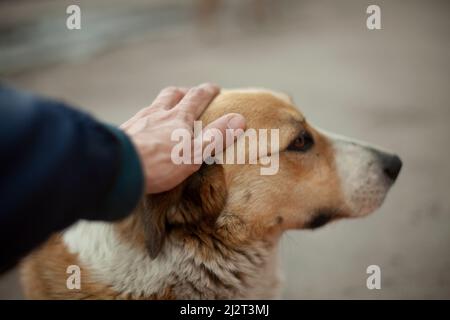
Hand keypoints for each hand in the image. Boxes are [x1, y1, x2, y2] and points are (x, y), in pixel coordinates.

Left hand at [121, 83, 245, 193]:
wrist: (119, 168)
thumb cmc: (160, 163)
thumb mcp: (195, 153)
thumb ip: (216, 137)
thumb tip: (240, 119)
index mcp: (178, 118)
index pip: (196, 97)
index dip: (207, 91)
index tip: (215, 88)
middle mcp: (157, 113)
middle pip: (170, 95)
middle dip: (183, 92)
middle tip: (189, 94)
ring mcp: (138, 121)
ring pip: (152, 106)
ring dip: (162, 105)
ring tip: (165, 112)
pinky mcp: (123, 132)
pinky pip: (137, 120)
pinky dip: (145, 120)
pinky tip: (143, 131)